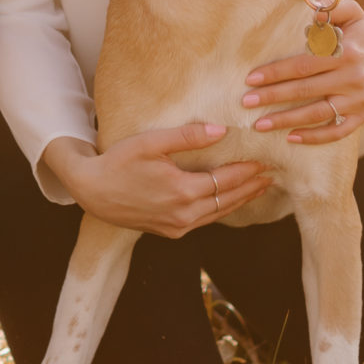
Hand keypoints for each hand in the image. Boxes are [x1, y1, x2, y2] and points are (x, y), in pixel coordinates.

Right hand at [40, 121, 272, 238]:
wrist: (91, 192)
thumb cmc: (119, 162)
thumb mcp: (151, 142)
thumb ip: (188, 137)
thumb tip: (221, 130)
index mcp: (182, 191)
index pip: (226, 180)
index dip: (247, 170)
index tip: (265, 160)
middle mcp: (184, 214)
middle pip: (228, 200)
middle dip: (251, 187)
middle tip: (272, 174)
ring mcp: (177, 226)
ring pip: (219, 214)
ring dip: (240, 201)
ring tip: (259, 188)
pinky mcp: (169, 232)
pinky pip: (204, 221)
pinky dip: (222, 210)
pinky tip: (229, 202)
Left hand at [242, 0, 363, 144]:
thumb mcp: (353, 13)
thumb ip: (330, 8)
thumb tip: (306, 4)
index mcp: (347, 52)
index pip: (304, 65)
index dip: (276, 72)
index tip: (251, 78)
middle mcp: (353, 78)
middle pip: (306, 90)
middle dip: (273, 97)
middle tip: (245, 103)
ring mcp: (359, 100)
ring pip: (318, 114)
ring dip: (286, 121)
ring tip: (259, 124)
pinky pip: (337, 132)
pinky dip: (314, 137)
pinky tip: (291, 138)